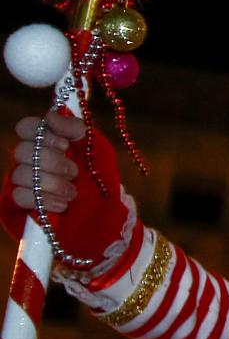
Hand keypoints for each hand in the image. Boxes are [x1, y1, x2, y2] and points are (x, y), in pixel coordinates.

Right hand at [5, 114, 133, 264]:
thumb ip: (77, 130)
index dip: (43, 133)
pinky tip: (61, 205)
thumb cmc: (101, 185)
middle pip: (22, 150)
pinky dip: (42, 200)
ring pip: (20, 174)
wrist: (104, 223)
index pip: (27, 127)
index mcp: (47, 144)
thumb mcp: (98, 153)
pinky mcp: (13, 207)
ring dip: (52, 184)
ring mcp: (20, 184)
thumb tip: (51, 115)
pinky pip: (17, 195)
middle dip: (53, 163)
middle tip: (74, 173)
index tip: (65, 145)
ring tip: (72, 194)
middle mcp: (29, 162)